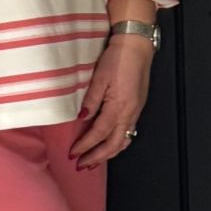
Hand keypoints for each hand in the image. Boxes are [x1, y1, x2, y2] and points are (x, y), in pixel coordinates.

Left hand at [69, 36, 153, 168]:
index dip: (85, 145)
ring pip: (123, 141)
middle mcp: (130, 113)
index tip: (73, 153)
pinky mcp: (137, 107)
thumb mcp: (100, 78)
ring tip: (95, 161)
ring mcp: (135, 111)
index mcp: (119, 107)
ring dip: (108, 154)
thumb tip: (82, 118)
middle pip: (113, 144)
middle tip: (82, 165)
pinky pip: (128, 132)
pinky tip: (110, 144)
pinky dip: (117, 143)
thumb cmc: (118, 58)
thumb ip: (91, 100)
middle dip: (97, 157)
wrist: (137, 46)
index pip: (99, 133)